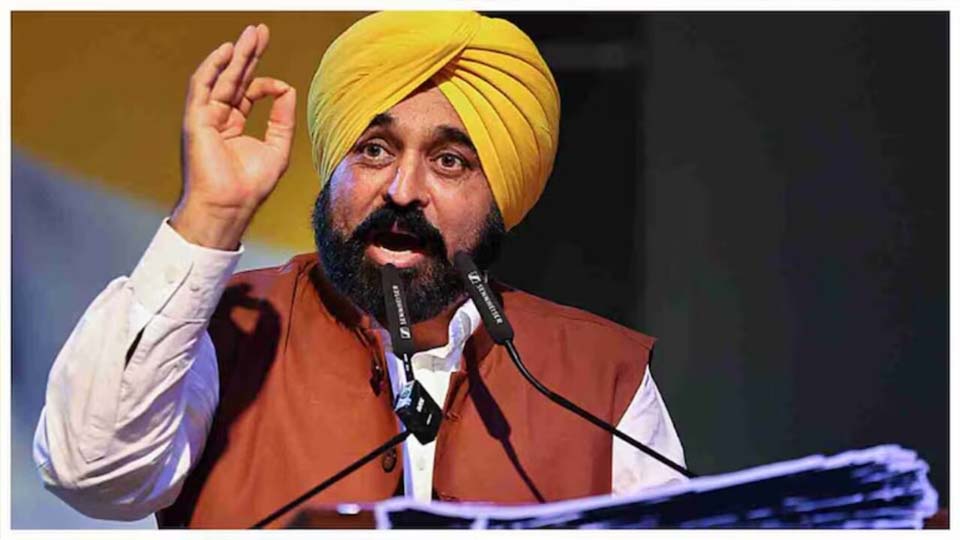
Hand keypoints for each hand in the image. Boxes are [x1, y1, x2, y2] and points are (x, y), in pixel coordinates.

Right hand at [171, 23, 295, 249]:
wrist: (230, 205)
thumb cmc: (251, 186)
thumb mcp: (277, 148)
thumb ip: (283, 118)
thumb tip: (288, 88)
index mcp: (234, 127)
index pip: (248, 94)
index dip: (266, 85)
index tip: (282, 88)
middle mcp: (217, 119)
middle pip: (233, 78)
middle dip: (248, 54)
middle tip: (260, 31)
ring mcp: (205, 118)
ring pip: (220, 78)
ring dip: (234, 55)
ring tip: (251, 34)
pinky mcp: (196, 120)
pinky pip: (202, 87)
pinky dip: (213, 67)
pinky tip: (227, 51)